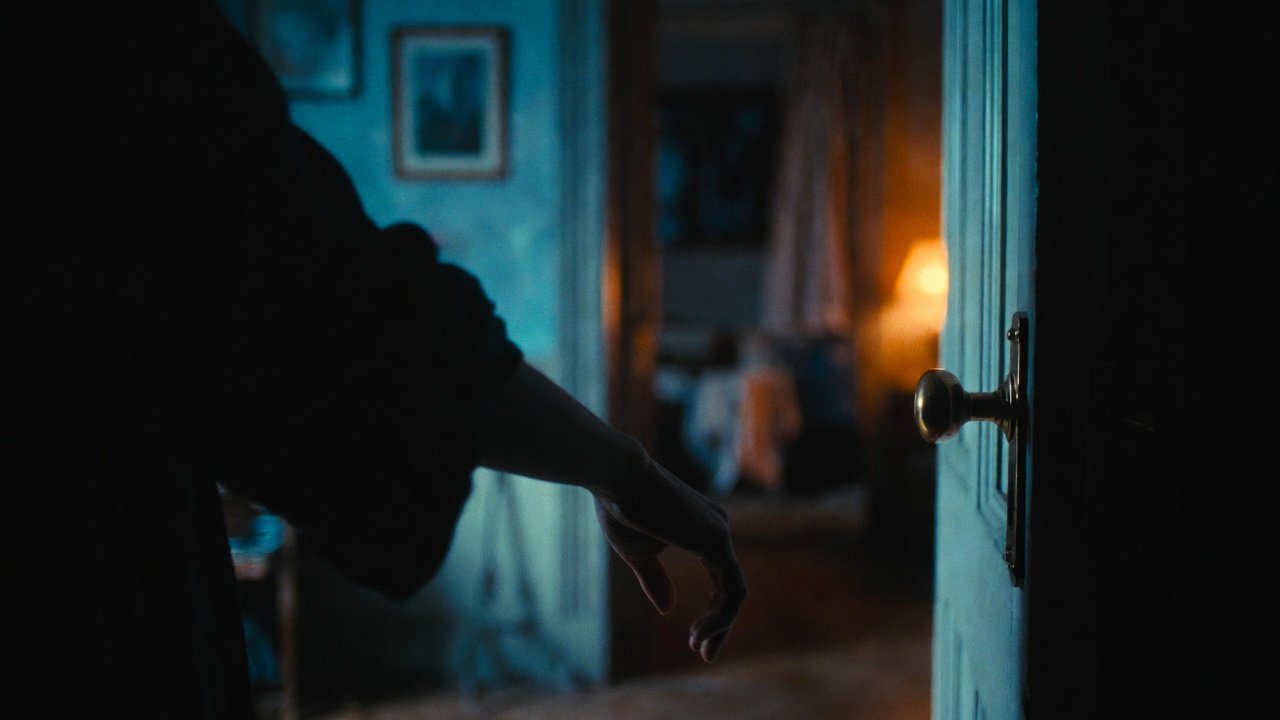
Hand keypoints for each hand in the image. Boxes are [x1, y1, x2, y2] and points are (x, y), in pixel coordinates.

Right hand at [593, 454, 746, 663]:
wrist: (617, 477)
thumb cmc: (621, 508)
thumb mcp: (638, 553)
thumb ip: (656, 579)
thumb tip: (669, 610)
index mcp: (703, 531)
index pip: (720, 580)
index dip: (712, 614)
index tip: (693, 641)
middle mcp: (718, 530)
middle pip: (731, 589)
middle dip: (719, 626)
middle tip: (703, 654)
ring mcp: (720, 534)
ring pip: (735, 593)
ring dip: (719, 626)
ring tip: (699, 647)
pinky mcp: (716, 541)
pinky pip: (731, 590)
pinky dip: (720, 617)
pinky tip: (699, 633)